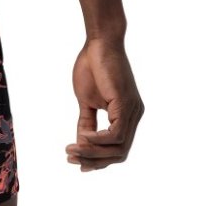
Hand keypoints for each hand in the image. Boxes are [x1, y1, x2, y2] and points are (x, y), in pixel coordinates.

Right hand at [66, 37, 143, 171]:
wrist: (99, 42)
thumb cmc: (92, 66)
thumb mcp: (87, 100)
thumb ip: (86, 121)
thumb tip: (81, 143)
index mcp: (126, 115)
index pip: (117, 148)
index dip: (98, 160)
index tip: (77, 163)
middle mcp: (134, 115)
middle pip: (120, 153)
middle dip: (95, 161)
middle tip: (71, 159)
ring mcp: (132, 111)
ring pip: (119, 147)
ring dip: (93, 153)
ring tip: (72, 150)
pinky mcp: (126, 104)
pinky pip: (117, 134)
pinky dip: (99, 140)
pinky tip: (83, 136)